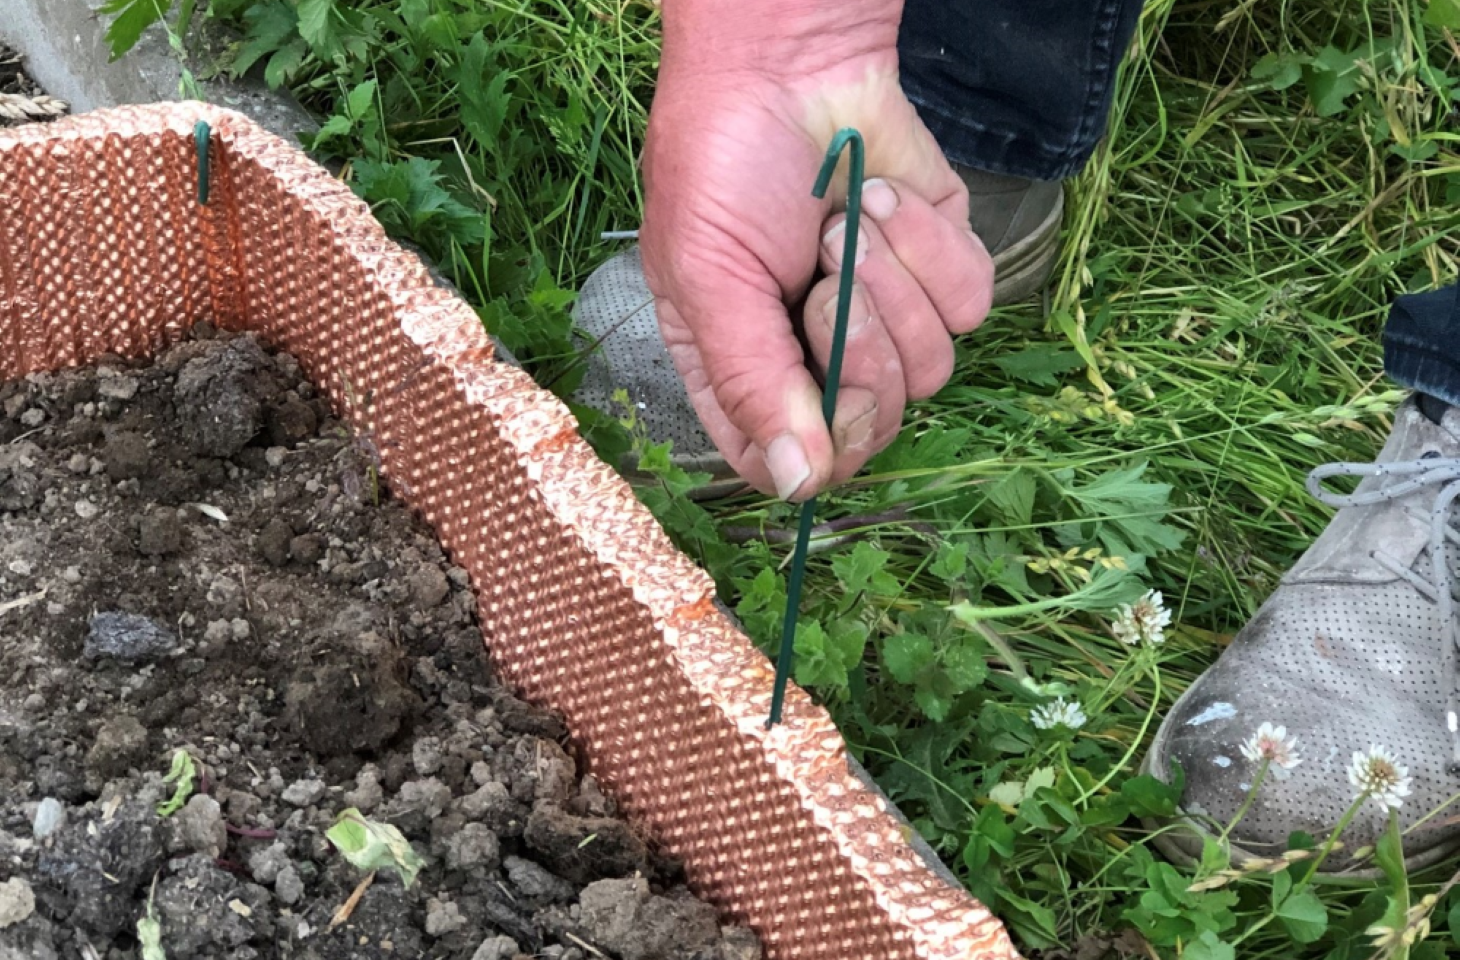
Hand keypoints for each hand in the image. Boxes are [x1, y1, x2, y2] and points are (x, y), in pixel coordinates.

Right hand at [640, 1, 993, 499]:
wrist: (790, 58)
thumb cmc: (724, 160)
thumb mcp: (706, 275)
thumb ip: (749, 382)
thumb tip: (797, 484)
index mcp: (744, 371)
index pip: (791, 465)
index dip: (820, 448)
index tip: (823, 394)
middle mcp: (815, 356)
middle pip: (873, 427)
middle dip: (858, 350)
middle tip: (822, 282)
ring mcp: (883, 315)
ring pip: (930, 371)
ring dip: (888, 285)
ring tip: (842, 222)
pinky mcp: (939, 270)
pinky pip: (968, 305)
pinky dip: (929, 248)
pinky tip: (882, 199)